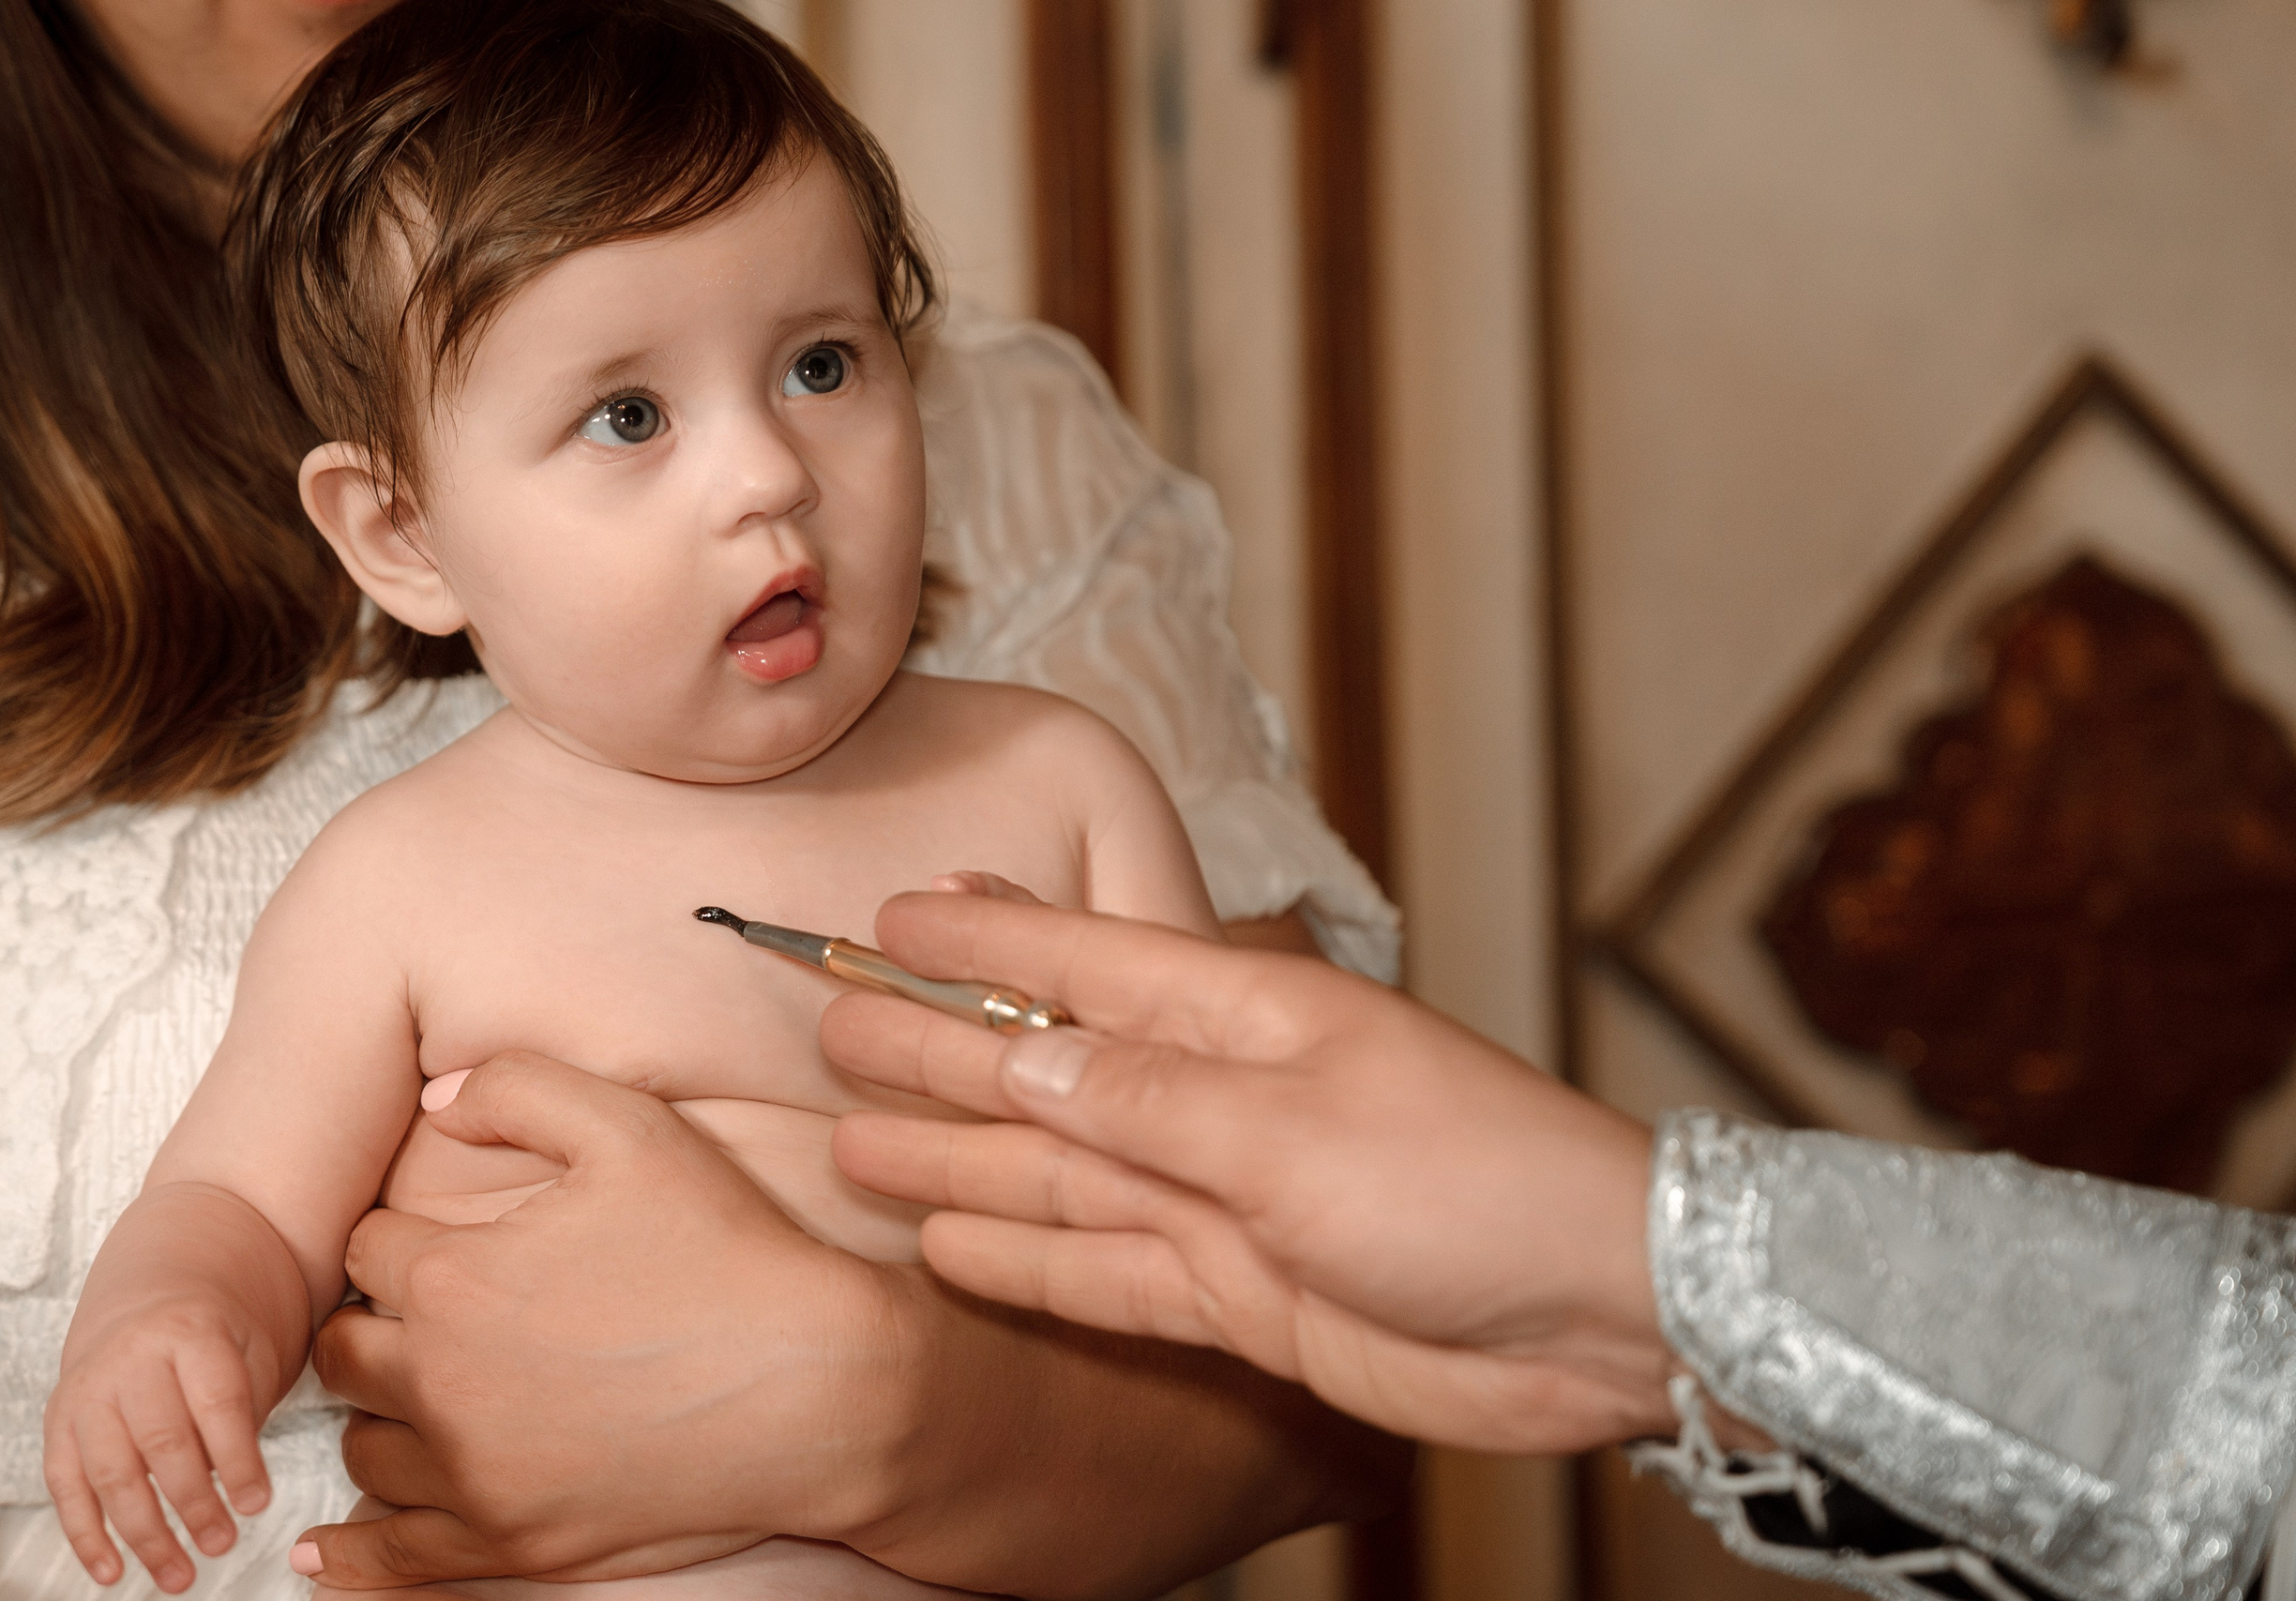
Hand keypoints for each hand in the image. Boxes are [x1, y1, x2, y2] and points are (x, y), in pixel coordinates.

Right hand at [44, 1186, 290, 1593]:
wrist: (154, 1288)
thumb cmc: (219, 1331)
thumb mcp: (250, 1344)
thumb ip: (246, 1406)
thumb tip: (239, 1492)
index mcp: (190, 1333)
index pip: (215, 1404)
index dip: (236, 1459)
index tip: (257, 1505)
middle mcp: (130, 1360)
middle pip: (160, 1442)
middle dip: (192, 1503)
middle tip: (222, 1545)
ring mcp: (87, 1391)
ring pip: (110, 1471)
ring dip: (143, 1532)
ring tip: (179, 1575)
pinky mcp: (58, 1421)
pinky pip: (64, 1483)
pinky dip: (84, 1533)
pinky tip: (110, 1572)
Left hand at [297, 1052, 911, 1589]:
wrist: (817, 1387)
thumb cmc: (729, 1253)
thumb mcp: (633, 1129)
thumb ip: (518, 1087)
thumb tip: (434, 1101)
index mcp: (454, 1278)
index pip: (368, 1244)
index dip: (409, 1233)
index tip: (451, 1240)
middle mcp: (442, 1383)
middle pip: (346, 1347)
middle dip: (381, 1321)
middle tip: (440, 1313)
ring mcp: (474, 1475)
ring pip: (365, 1444)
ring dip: (385, 1413)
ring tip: (436, 1394)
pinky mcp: (512, 1541)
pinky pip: (393, 1555)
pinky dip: (356, 1548)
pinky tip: (331, 1547)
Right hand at [826, 892, 1677, 1454]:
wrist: (1598, 1316)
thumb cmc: (1475, 1180)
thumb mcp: (1297, 1127)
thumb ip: (1149, 1099)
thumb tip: (1021, 1053)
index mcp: (1246, 1020)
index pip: (1086, 962)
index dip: (986, 939)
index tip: (892, 915)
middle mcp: (1222, 1101)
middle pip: (1049, 1069)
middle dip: (940, 1047)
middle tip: (831, 1025)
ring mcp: (1225, 1199)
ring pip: (1059, 1172)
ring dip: (958, 1155)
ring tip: (849, 1140)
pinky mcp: (1237, 1292)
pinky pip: (1102, 1268)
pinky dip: (1024, 1257)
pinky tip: (949, 1237)